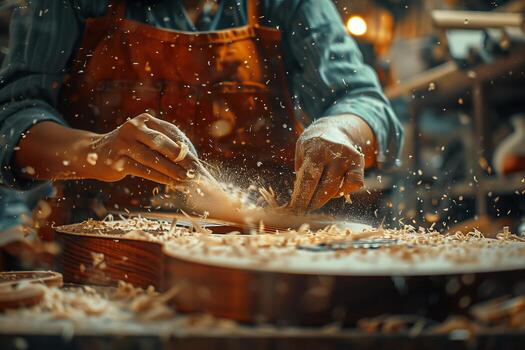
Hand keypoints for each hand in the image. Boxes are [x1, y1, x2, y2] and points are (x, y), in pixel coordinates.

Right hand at [85, 113, 204, 183]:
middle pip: (162, 143)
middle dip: (181, 158)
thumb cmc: (128, 147)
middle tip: (195, 170)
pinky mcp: (117, 160)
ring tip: (185, 178)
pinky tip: (171, 183)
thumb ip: (163, 143)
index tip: (197, 160)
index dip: (185, 147)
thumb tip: (190, 158)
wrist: (94, 153)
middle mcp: (133, 128)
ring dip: (172, 170)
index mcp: (144, 120)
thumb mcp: (144, 138)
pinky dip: (160, 177)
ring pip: (153, 158)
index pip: (171, 132)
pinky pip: (143, 170)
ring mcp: (123, 143)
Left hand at [289, 115, 376, 211]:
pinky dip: (344, 190)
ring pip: (338, 189)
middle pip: (324, 187)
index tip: (295, 210)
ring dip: (325, 198)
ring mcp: (348, 157)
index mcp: (315, 150)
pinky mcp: (359, 161)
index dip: (302, 197)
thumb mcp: (301, 152)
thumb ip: (301, 172)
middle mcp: (334, 153)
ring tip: (315, 198)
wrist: (333, 129)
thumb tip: (298, 200)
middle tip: (303, 212)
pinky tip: (335, 188)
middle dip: (312, 202)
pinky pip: (355, 184)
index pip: (308, 179)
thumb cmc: (312, 147)